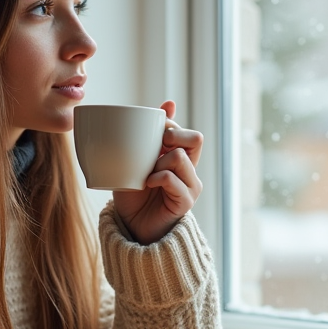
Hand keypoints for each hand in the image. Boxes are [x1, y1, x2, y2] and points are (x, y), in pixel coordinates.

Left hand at [112, 100, 203, 245]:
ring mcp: (190, 185)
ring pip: (180, 156)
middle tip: (153, 150)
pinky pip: (172, 178)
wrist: (131, 226)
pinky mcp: (185, 201)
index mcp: (181, 156)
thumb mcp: (136, 157)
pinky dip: (156, 177)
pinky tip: (146, 183)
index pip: (186, 131)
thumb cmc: (133, 192)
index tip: (150, 133)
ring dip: (158, 161)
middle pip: (195, 138)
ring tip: (146, 174)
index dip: (169, 126)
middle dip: (171, 137)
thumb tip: (169, 103)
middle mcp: (190, 169)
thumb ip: (149, 134)